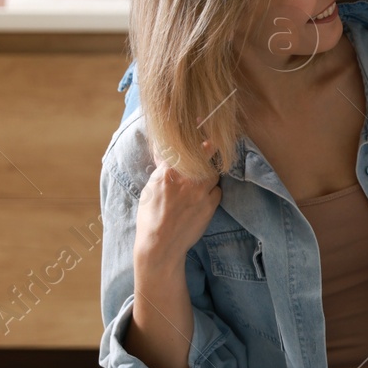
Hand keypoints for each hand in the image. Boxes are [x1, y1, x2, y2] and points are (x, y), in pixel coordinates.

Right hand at [134, 140, 222, 270]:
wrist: (161, 246)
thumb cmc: (150, 218)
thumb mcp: (149, 189)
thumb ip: (161, 168)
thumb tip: (164, 151)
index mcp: (169, 173)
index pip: (186, 146)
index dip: (197, 133)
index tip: (203, 121)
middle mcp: (188, 180)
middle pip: (207, 154)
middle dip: (209, 148)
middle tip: (209, 143)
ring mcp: (202, 193)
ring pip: (213, 172)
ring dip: (209, 171)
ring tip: (200, 176)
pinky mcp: (211, 206)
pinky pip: (217, 189)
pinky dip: (212, 189)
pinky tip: (203, 193)